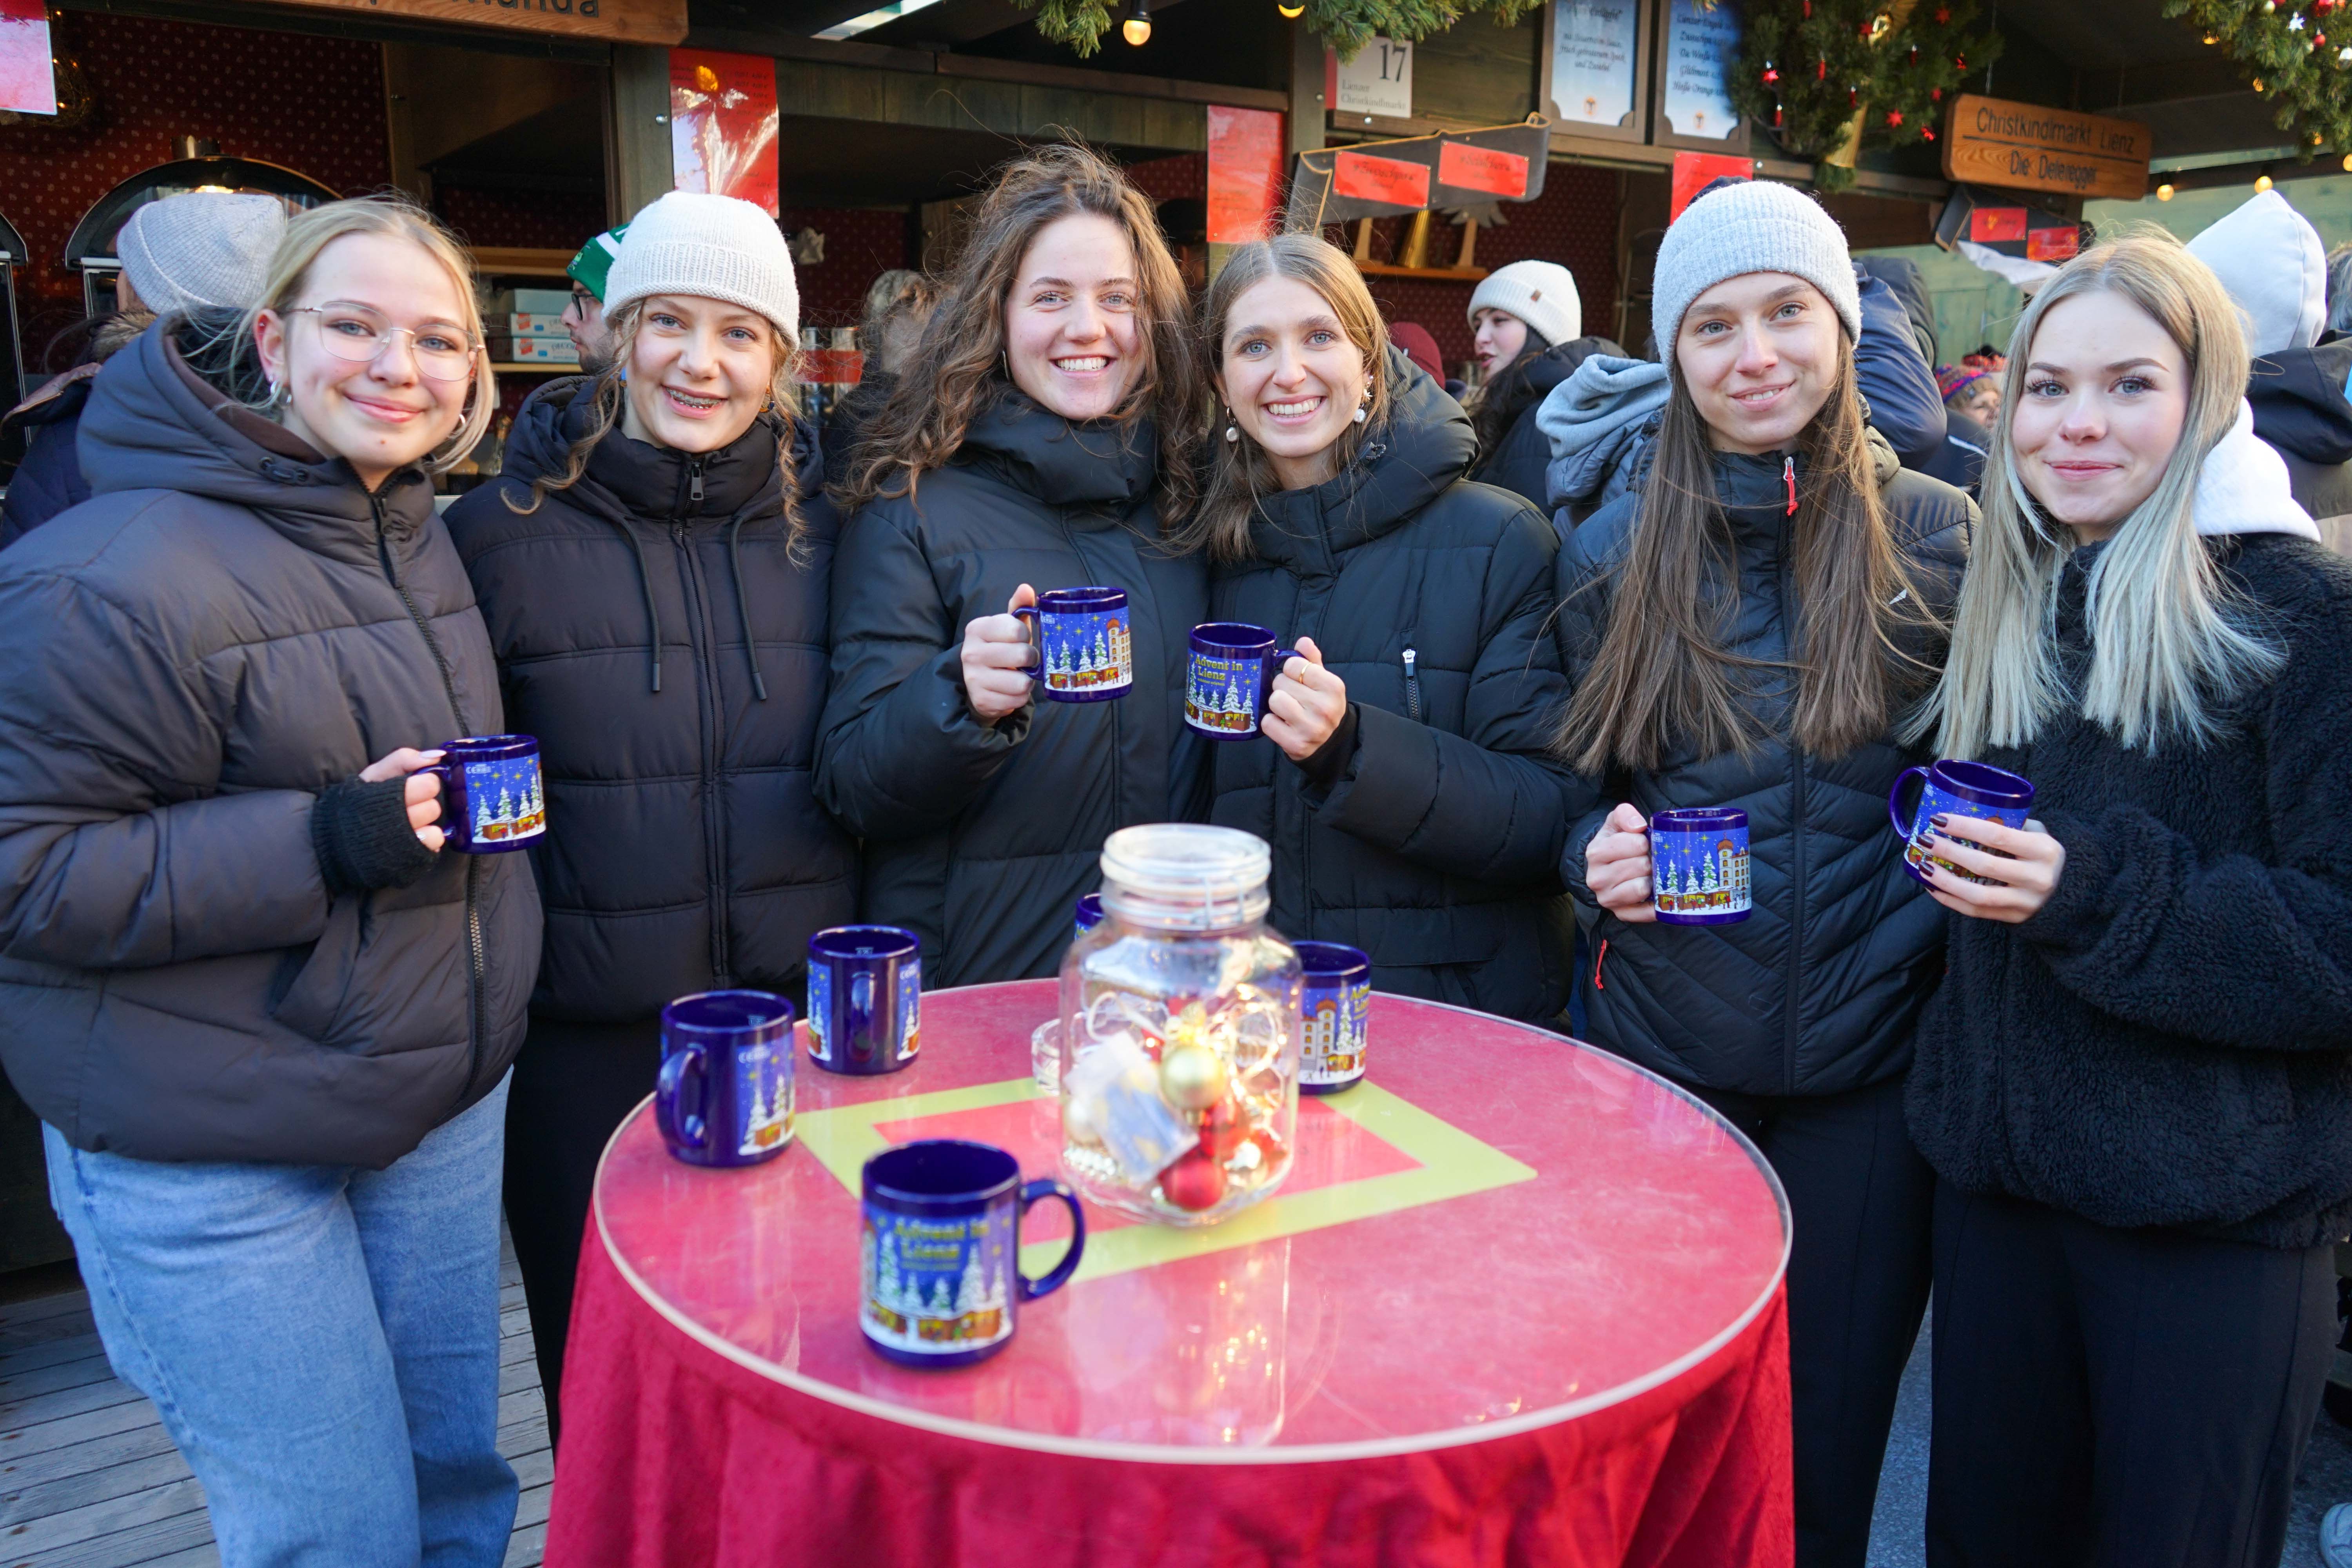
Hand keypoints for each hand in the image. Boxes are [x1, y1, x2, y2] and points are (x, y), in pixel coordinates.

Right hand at [359, 747, 446, 853]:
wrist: (337, 839)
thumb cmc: (358, 802)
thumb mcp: (374, 773)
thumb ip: (403, 759)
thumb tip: (437, 756)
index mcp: (389, 796)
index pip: (429, 785)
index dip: (425, 783)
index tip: (415, 784)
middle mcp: (397, 823)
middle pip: (433, 808)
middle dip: (424, 804)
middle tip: (409, 805)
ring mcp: (403, 845)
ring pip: (435, 831)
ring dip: (425, 825)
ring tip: (408, 822)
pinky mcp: (409, 860)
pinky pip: (433, 847)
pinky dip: (427, 841)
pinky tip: (413, 837)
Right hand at [961, 583, 1037, 724]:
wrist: (979, 682)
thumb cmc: (1000, 648)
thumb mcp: (1007, 627)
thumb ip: (1018, 607)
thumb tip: (1026, 588)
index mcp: (977, 629)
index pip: (1017, 629)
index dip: (1025, 636)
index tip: (1019, 639)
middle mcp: (971, 653)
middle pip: (1022, 655)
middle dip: (1030, 659)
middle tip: (1024, 660)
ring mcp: (974, 678)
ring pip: (1022, 682)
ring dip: (1027, 680)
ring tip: (1018, 676)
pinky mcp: (982, 701)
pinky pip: (1017, 700)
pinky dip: (1020, 697)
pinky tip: (1010, 690)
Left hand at [1262, 637, 1346, 760]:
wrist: (1330, 742)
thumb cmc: (1322, 706)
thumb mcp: (1323, 681)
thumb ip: (1312, 660)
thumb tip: (1303, 641)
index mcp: (1333, 687)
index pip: (1294, 664)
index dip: (1290, 670)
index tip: (1298, 679)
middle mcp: (1324, 708)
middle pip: (1280, 682)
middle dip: (1282, 687)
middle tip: (1293, 697)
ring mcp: (1310, 728)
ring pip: (1274, 700)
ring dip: (1276, 704)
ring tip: (1287, 710)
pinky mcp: (1296, 744)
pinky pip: (1267, 723)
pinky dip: (1271, 723)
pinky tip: (1283, 724)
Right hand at [1585, 802, 1655, 923]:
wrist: (1603, 866)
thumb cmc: (1615, 842)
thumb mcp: (1615, 822)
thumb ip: (1625, 814)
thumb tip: (1638, 826)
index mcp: (1596, 853)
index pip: (1636, 844)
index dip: (1644, 842)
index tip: (1641, 843)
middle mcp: (1597, 878)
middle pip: (1642, 866)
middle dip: (1649, 861)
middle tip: (1645, 860)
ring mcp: (1607, 899)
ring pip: (1642, 888)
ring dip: (1651, 880)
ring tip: (1646, 875)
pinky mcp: (1620, 913)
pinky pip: (1644, 913)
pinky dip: (1654, 905)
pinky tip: (1655, 895)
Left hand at [1922, 814, 2064, 922]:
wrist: (2072, 891)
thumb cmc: (2043, 855)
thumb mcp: (2037, 834)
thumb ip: (2011, 825)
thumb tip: (1966, 813)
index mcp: (2044, 850)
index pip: (1997, 835)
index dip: (1964, 827)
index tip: (1939, 819)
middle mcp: (2038, 878)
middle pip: (1984, 865)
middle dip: (1949, 852)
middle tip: (1925, 840)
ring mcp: (2027, 902)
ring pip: (1977, 895)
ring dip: (1945, 881)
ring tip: (1923, 867)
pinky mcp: (2015, 918)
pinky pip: (1976, 912)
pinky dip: (1950, 900)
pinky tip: (1933, 887)